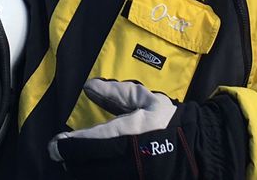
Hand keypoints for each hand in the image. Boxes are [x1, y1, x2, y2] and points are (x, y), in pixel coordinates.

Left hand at [48, 79, 245, 179]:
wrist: (200, 151)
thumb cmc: (170, 122)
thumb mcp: (145, 101)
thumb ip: (116, 94)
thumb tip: (88, 86)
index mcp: (125, 135)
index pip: (85, 144)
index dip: (66, 146)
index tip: (55, 145)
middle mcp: (124, 160)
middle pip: (83, 166)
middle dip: (70, 161)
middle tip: (62, 155)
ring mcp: (130, 176)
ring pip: (93, 177)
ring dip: (80, 171)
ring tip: (76, 164)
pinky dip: (96, 176)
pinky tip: (95, 171)